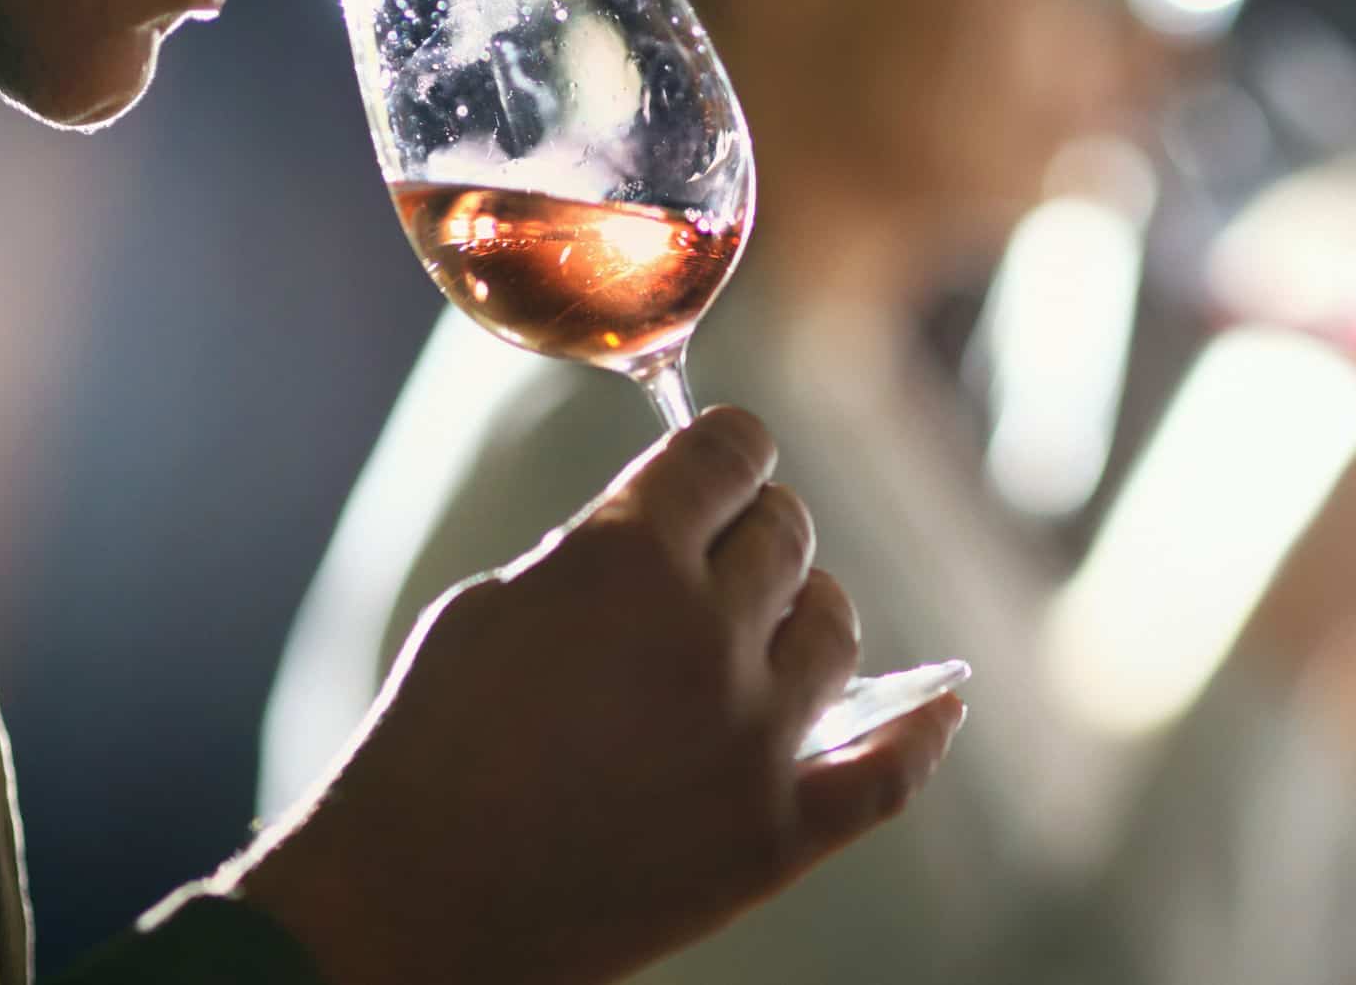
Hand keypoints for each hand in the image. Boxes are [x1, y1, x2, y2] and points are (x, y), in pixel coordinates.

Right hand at [234, 407, 965, 984]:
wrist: (417, 907)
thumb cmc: (430, 746)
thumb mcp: (492, 604)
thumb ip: (595, 552)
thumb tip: (670, 529)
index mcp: (630, 558)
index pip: (730, 453)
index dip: (726, 448)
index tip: (723, 460)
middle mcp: (710, 637)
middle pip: (788, 533)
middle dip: (756, 528)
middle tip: (724, 554)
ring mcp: (755, 741)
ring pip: (835, 632)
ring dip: (806, 614)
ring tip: (772, 630)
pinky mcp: (776, 835)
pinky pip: (888, 771)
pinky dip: (920, 732)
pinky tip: (939, 705)